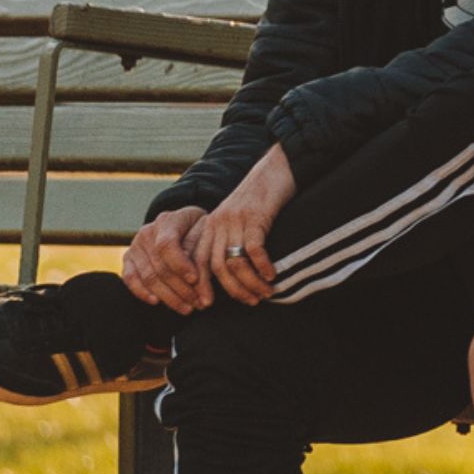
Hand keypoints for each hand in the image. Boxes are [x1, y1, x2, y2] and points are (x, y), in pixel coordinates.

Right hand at [122, 206, 209, 311]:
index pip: (167, 245)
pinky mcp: (128, 259)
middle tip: (199, 303)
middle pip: (160, 266)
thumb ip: (201, 257)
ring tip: (187, 308)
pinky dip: (142, 292)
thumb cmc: (200, 230)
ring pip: (148, 276)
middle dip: (181, 289)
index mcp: (168, 221)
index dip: (180, 265)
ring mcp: (135, 245)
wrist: (185, 225)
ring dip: (168, 296)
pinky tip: (157, 302)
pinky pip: (130, 278)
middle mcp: (147, 232)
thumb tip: (198, 286)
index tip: (195, 280)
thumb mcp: (206, 234)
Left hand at [196, 144, 295, 304]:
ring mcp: (236, 219)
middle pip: (217, 266)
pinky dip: (262, 266)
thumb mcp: (236, 217)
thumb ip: (228, 239)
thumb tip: (231, 271)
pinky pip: (254, 249)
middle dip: (232, 290)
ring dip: (250, 283)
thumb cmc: (259, 197)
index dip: (201, 285)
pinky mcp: (256, 216)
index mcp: (210, 225)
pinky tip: (272, 275)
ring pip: (235, 262)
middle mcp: (218, 223)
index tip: (206, 305)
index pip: (198, 261)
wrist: (275, 168)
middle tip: (250, 302)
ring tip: (265, 293)